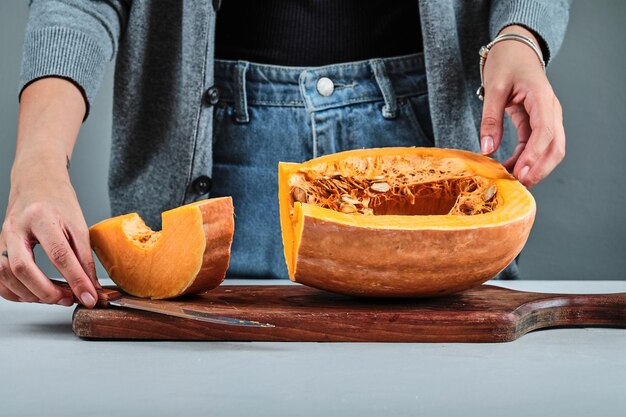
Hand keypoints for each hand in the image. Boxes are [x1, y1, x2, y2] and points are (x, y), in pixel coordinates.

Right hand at [0, 77, 98, 306]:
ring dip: (30, 293)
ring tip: (55, 298)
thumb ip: (84, 257)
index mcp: (41, 217)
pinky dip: (15, 291)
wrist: (36, 182)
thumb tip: (91, 286)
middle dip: (46, 291)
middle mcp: (16, 227)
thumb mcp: (78, 225)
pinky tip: (34, 294)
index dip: (76, 280)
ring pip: (5, 274)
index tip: (90, 296)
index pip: (59, 255)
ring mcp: (2, 236)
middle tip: (68, 300)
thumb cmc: (59, 201)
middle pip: (22, 267)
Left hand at [479, 25, 565, 187]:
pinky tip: (510, 168)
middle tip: (518, 185)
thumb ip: (490, 118)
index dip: (534, 155)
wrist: (515, 49)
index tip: (520, 173)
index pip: (545, 132)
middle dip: (539, 169)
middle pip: (555, 147)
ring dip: (534, 168)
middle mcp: (551, 110)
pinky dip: (526, 160)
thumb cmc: (506, 62)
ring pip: (550, 150)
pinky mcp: (538, 123)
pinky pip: (537, 146)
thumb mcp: (494, 87)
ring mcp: (547, 118)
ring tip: (511, 180)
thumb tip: (486, 149)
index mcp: (542, 98)